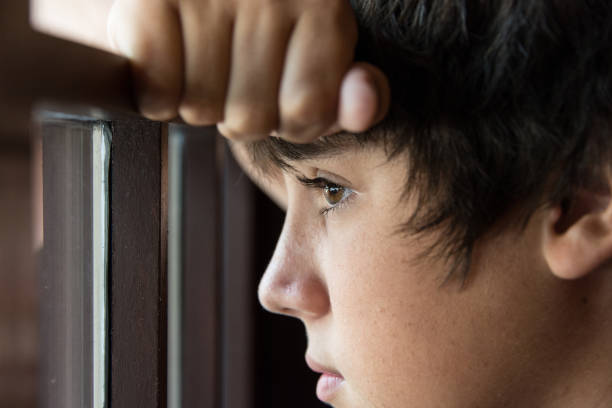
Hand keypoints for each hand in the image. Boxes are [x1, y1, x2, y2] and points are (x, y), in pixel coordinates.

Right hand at [108, 0, 389, 142]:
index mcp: (322, 5)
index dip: (286, 121)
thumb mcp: (314, 67)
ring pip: (202, 110)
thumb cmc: (255, 36)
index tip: (276, 92)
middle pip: (251, 118)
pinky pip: (156, 95)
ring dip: (196, 103)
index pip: (307, 114)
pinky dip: (157, 96)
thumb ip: (344, 100)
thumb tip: (365, 107)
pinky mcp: (152, 0)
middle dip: (237, 112)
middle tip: (229, 76)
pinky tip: (167, 61)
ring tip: (198, 64)